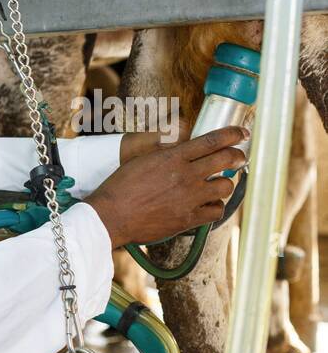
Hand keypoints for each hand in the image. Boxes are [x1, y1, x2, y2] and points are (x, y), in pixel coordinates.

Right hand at [86, 127, 247, 248]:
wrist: (111, 216)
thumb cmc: (120, 187)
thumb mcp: (142, 160)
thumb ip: (167, 154)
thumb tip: (184, 147)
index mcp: (173, 158)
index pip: (213, 140)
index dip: (232, 134)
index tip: (241, 134)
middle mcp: (186, 175)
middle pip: (226, 159)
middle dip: (237, 156)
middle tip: (238, 158)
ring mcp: (189, 198)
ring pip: (225, 186)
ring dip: (224, 184)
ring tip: (218, 185)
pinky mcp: (188, 219)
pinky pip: (216, 211)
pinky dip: (215, 207)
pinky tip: (208, 205)